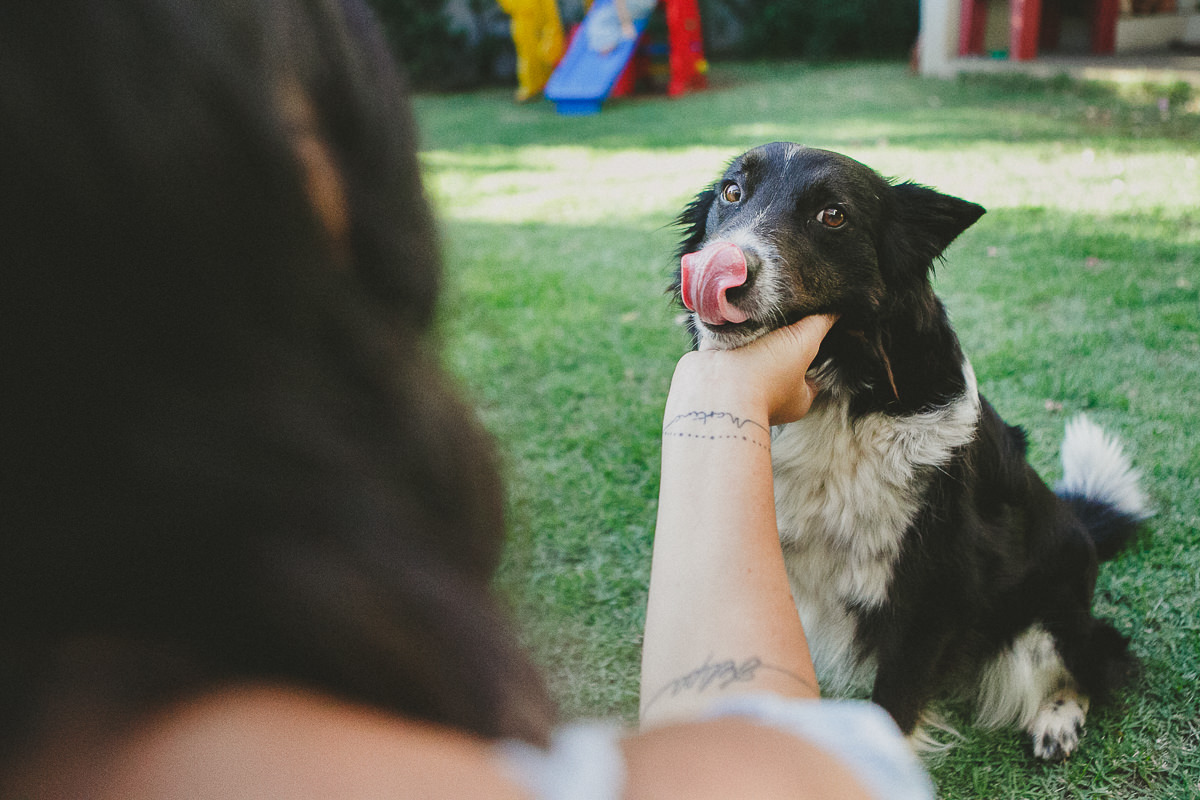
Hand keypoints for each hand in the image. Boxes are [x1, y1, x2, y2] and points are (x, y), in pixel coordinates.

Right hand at [669, 315, 836, 427]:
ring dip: (756, 325)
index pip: (815, 369)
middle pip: (784, 353)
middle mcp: (770, 389)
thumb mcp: (805, 343)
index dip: (819, 345)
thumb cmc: (765, 375)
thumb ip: (821, 322)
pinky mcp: (717, 364)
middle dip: (784, 331)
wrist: (715, 388)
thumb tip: (837, 306)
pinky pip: (728, 338)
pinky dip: (731, 323)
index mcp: (797, 396)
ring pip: (755, 344)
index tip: (818, 320)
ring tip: (762, 297)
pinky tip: (737, 303)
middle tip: (787, 303)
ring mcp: (742, 377)